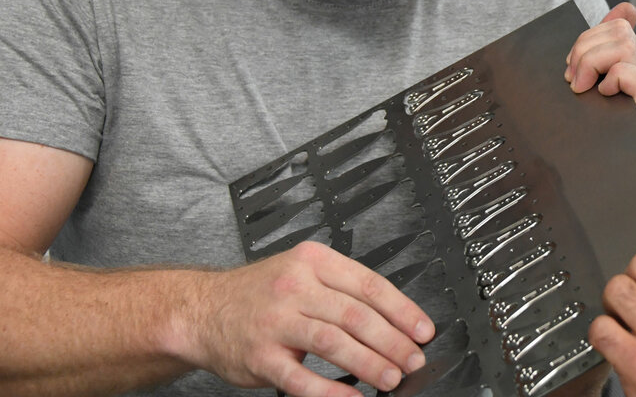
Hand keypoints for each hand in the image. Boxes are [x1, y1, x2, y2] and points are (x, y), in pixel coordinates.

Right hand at [184, 240, 434, 396]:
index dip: (402, 310)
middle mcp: (294, 288)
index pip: (369, 285)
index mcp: (313, 262)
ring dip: (368, 363)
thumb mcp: (302, 271)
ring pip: (332, 343)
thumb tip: (395, 319)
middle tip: (413, 359)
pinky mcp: (260, 358)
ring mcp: (276, 323)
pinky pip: (301, 378)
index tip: (423, 330)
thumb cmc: (261, 292)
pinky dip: (330, 391)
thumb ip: (343, 289)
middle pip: (355, 315)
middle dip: (392, 341)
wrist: (203, 310)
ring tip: (391, 377)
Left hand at [565, 2, 635, 116]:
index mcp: (628, 56)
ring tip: (583, 86)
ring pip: (626, 48)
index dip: (590, 35)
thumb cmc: (587, 111)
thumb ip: (603, 39)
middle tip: (572, 77)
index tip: (572, 61)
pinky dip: (616, 81)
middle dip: (585, 51)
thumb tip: (629, 7)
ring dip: (594, 64)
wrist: (590, 152)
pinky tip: (604, 93)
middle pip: (620, 33)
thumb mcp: (589, 72)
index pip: (619, 24)